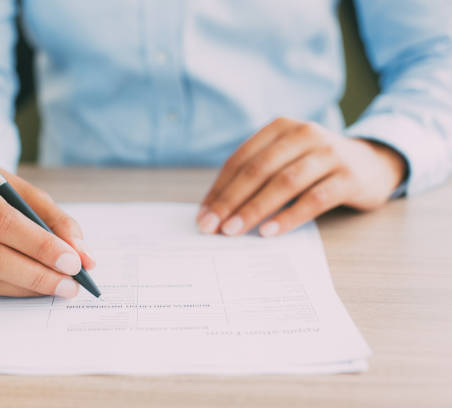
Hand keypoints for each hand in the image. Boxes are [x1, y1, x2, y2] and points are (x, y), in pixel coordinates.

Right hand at [0, 155, 94, 296]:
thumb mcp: (23, 191)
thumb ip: (56, 220)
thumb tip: (85, 257)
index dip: (38, 244)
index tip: (73, 261)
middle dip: (35, 273)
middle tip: (70, 283)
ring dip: (25, 286)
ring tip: (59, 287)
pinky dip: (10, 290)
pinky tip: (34, 288)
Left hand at [197, 117, 406, 236]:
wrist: (374, 163)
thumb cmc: (317, 165)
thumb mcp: (287, 158)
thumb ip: (258, 175)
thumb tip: (217, 209)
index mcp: (281, 128)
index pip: (241, 160)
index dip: (219, 188)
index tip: (203, 214)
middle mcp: (304, 134)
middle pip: (258, 170)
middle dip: (230, 200)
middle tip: (212, 227)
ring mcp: (329, 153)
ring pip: (284, 183)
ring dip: (254, 209)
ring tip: (233, 231)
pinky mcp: (349, 177)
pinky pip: (314, 198)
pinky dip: (289, 216)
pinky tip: (270, 232)